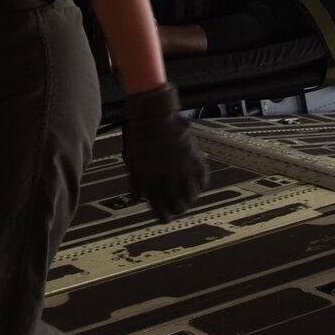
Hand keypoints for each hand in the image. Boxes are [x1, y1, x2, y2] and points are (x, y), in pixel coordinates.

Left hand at [122, 83, 210, 221]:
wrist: (155, 116)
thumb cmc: (140, 138)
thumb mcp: (132, 161)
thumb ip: (135, 182)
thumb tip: (136, 198)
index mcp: (151, 181)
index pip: (161, 210)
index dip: (164, 217)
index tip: (166, 218)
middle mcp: (168, 178)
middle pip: (179, 206)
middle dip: (177, 209)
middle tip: (177, 206)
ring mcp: (183, 168)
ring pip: (192, 196)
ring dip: (189, 198)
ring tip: (187, 196)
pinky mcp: (195, 158)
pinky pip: (203, 180)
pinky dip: (200, 185)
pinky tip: (196, 184)